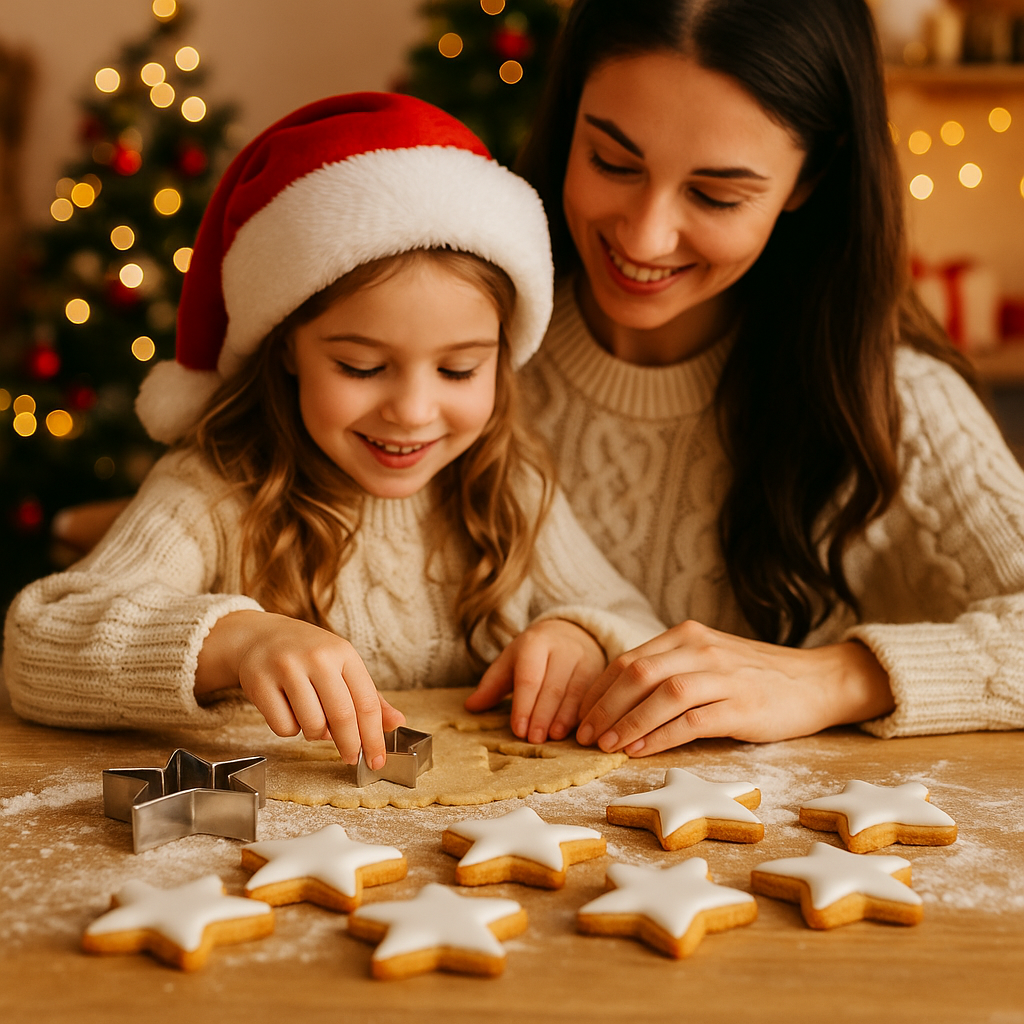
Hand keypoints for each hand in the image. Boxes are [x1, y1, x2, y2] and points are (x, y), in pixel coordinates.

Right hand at [195, 610, 404, 767]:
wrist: (260, 636)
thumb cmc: (309, 654)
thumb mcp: (343, 665)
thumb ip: (369, 696)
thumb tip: (397, 722)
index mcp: (343, 652)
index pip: (366, 702)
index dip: (374, 736)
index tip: (377, 760)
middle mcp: (317, 657)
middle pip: (342, 716)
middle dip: (350, 745)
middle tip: (351, 758)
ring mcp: (286, 668)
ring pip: (311, 726)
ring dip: (316, 734)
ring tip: (312, 718)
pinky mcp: (260, 683)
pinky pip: (283, 728)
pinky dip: (290, 729)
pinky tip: (288, 710)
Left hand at [464, 619, 606, 742]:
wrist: (570, 633)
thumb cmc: (534, 654)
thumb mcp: (510, 662)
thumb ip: (491, 685)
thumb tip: (471, 707)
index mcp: (535, 643)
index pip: (529, 677)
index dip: (523, 705)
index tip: (518, 729)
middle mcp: (562, 648)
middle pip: (552, 686)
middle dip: (542, 715)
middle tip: (534, 739)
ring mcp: (584, 658)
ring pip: (575, 692)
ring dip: (564, 718)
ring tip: (553, 737)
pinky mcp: (600, 670)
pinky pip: (592, 694)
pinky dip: (583, 714)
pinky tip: (575, 731)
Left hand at [574, 620, 893, 755]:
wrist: (816, 682)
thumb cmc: (754, 677)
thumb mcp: (707, 660)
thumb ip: (669, 670)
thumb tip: (617, 700)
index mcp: (686, 635)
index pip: (628, 659)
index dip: (598, 689)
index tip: (579, 715)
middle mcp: (700, 649)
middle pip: (637, 673)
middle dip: (604, 705)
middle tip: (583, 735)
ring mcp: (723, 675)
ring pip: (661, 694)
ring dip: (627, 721)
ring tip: (606, 745)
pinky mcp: (741, 705)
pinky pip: (691, 720)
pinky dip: (659, 736)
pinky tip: (639, 751)